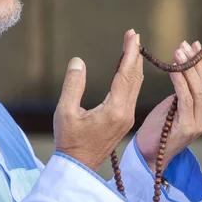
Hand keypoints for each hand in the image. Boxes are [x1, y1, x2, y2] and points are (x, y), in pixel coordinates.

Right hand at [53, 29, 143, 171]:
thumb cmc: (69, 141)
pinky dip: (131, 77)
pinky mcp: (124, 121)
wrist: (78, 167)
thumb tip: (78, 61)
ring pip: (135, 86)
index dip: (130, 53)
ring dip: (134, 65)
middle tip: (133, 35)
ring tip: (132, 47)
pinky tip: (127, 69)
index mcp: (114, 109)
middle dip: (135, 54)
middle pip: (134, 78)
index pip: (125, 75)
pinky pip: (131, 93)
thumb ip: (73, 85)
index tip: (133, 35)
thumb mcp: (65, 112)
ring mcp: (127, 118)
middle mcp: (126, 113)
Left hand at [136, 41, 201, 170]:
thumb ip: (184, 90)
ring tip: (178, 51)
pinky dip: (180, 81)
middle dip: (195, 61)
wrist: (149, 154)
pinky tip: (173, 68)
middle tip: (184, 45)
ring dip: (187, 67)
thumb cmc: (159, 128)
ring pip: (197, 89)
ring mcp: (199, 123)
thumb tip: (184, 64)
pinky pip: (185, 98)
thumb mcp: (174, 105)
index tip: (194, 44)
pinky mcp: (187, 127)